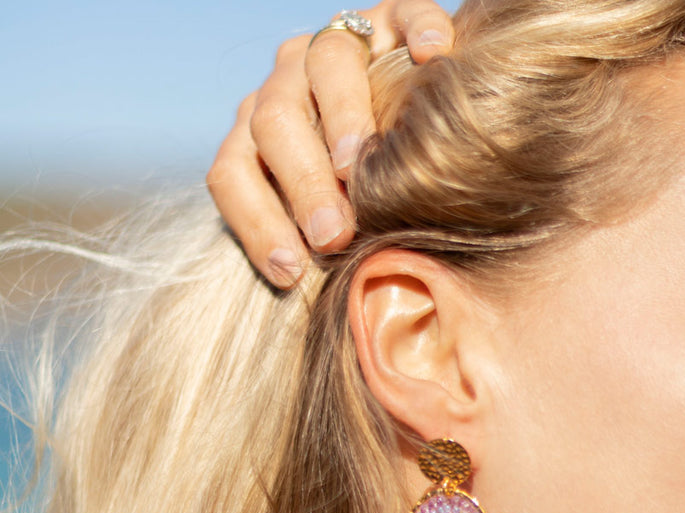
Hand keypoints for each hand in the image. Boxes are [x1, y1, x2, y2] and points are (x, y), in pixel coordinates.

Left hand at [207, 1, 454, 287]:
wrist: (417, 119)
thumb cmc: (371, 189)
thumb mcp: (333, 215)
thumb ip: (319, 240)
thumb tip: (317, 296)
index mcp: (261, 133)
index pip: (234, 170)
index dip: (256, 222)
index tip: (290, 272)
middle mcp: (288, 82)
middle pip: (275, 121)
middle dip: (302, 184)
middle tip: (333, 234)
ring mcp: (339, 44)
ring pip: (327, 64)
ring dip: (343, 117)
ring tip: (360, 164)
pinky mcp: (394, 18)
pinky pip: (403, 13)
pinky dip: (418, 31)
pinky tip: (434, 59)